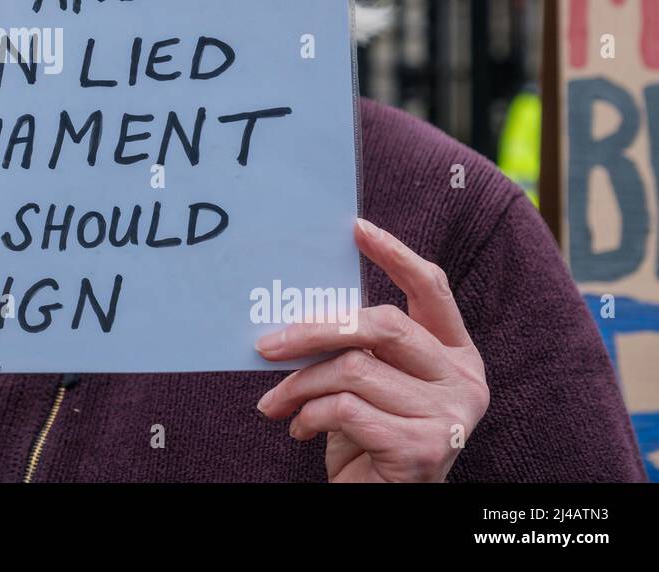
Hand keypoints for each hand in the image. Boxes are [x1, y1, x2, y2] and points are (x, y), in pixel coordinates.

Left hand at [254, 218, 488, 481]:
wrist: (381, 503)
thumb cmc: (370, 437)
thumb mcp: (369, 382)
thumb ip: (358, 346)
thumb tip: (297, 308)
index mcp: (456, 353)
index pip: (432, 289)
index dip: (395, 255)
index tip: (356, 228)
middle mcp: (464, 380)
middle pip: (382, 325)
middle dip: (314, 330)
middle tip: (266, 345)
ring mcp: (450, 415)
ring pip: (353, 369)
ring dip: (300, 385)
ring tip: (276, 403)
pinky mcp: (424, 449)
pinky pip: (346, 410)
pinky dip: (310, 416)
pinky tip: (299, 430)